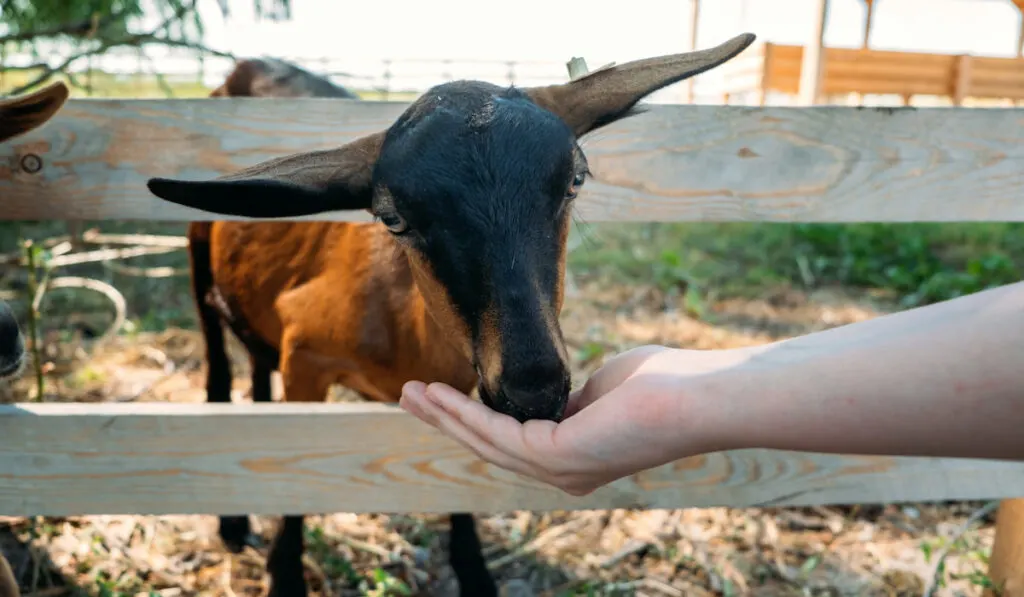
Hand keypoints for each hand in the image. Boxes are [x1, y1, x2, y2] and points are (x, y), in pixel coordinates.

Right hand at [399, 345, 748, 495]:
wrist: (698, 395)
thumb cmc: (663, 385)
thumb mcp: (602, 388)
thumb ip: (570, 397)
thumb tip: (552, 394)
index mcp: (574, 457)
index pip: (511, 440)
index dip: (472, 418)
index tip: (443, 395)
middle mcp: (563, 473)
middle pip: (489, 445)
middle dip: (447, 420)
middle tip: (410, 396)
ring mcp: (560, 470)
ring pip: (486, 442)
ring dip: (445, 416)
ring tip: (411, 393)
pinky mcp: (558, 456)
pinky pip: (498, 432)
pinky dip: (465, 412)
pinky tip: (441, 393)